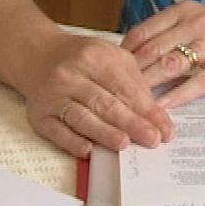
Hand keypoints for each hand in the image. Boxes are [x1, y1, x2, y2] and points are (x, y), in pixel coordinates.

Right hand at [19, 34, 173, 158]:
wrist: (39, 56)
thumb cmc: (82, 60)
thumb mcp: (111, 57)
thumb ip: (134, 82)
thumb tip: (155, 116)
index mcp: (94, 57)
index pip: (125, 87)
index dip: (147, 110)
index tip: (165, 129)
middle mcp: (71, 75)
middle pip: (104, 103)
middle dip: (131, 123)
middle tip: (152, 139)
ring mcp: (53, 96)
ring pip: (81, 117)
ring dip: (103, 132)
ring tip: (123, 144)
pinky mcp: (39, 115)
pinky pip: (56, 130)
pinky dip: (71, 141)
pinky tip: (88, 149)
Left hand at [121, 0, 204, 108]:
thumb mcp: (204, 22)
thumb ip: (174, 33)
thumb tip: (137, 55)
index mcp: (187, 11)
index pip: (143, 31)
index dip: (122, 54)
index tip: (107, 74)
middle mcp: (199, 22)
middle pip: (153, 49)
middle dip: (130, 73)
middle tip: (111, 94)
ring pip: (173, 64)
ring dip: (149, 85)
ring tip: (130, 104)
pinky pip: (200, 81)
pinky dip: (179, 95)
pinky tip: (164, 107)